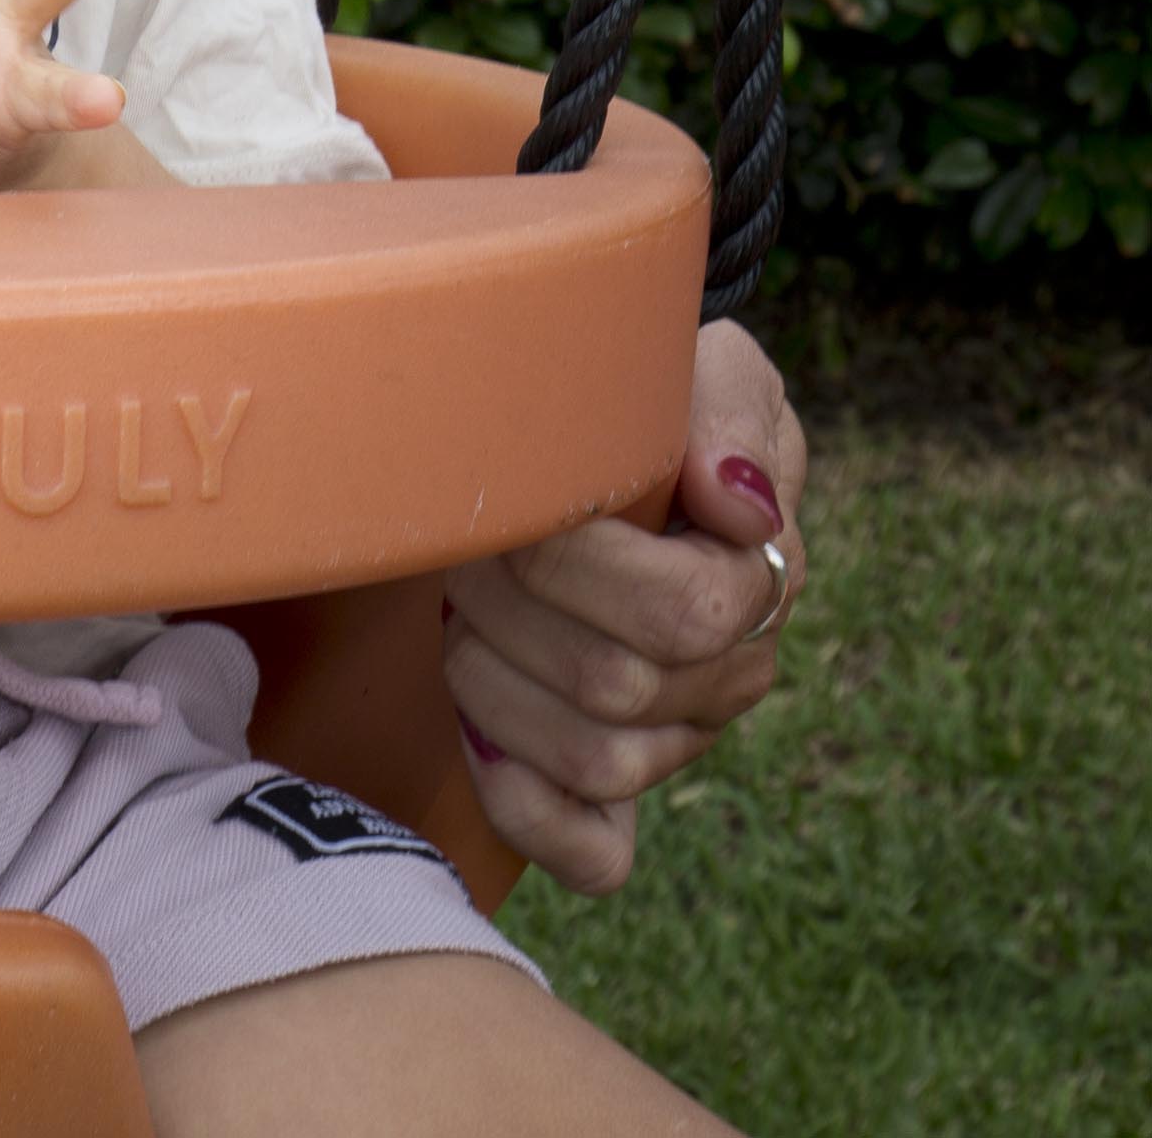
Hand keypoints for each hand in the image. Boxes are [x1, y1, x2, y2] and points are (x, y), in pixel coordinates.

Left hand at [444, 318, 808, 893]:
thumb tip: (739, 506)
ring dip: (491, 677)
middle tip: (470, 548)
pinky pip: (593, 851)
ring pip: (587, 759)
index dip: (573, 566)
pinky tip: (475, 738)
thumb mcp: (705, 369)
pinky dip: (526, 808)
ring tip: (463, 607)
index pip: (681, 614)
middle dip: (508, 608)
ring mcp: (675, 738)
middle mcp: (728, 673)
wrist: (597, 446)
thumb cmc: (651, 404)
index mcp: (756, 577)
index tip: (523, 509)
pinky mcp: (617, 789)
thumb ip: (731, 416)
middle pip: (612, 687)